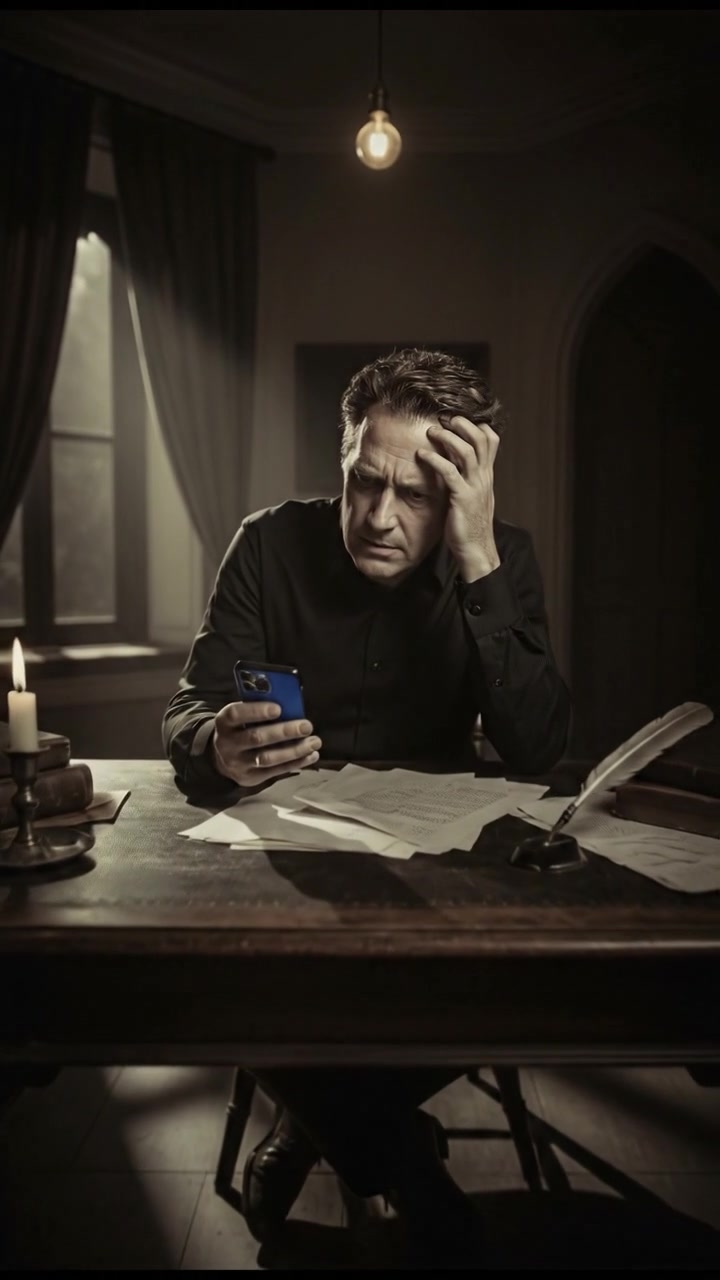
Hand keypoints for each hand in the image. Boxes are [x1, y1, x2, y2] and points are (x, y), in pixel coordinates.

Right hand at [212, 700, 320, 787]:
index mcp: (224, 722)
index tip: (278, 708)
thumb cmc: (240, 728)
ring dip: (294, 750)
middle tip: (306, 726)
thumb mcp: (241, 717)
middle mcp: (228, 744)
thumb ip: (258, 709)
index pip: (236, 714)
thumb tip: (290, 703)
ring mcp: (239, 763)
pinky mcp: (251, 777)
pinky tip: (311, 755)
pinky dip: (296, 763)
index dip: (257, 711)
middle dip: (284, 732)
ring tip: (314, 742)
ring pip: (268, 758)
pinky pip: (276, 771)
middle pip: (256, 738)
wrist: (222, 758)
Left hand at [418, 413, 500, 581]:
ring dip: (448, 438)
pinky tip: (421, 455)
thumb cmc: (469, 524)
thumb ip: (467, 477)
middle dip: (463, 424)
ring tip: (431, 432)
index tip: (458, 418)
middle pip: (480, 439)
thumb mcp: (472, 495)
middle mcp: (484, 477)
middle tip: (445, 418)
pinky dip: (435, 460)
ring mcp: (475, 487)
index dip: (476, 425)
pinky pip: (450, 473)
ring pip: (467, 451)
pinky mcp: (462, 498)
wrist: (476, 550)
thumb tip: (453, 461)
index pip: (491, 440)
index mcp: (487, 475)